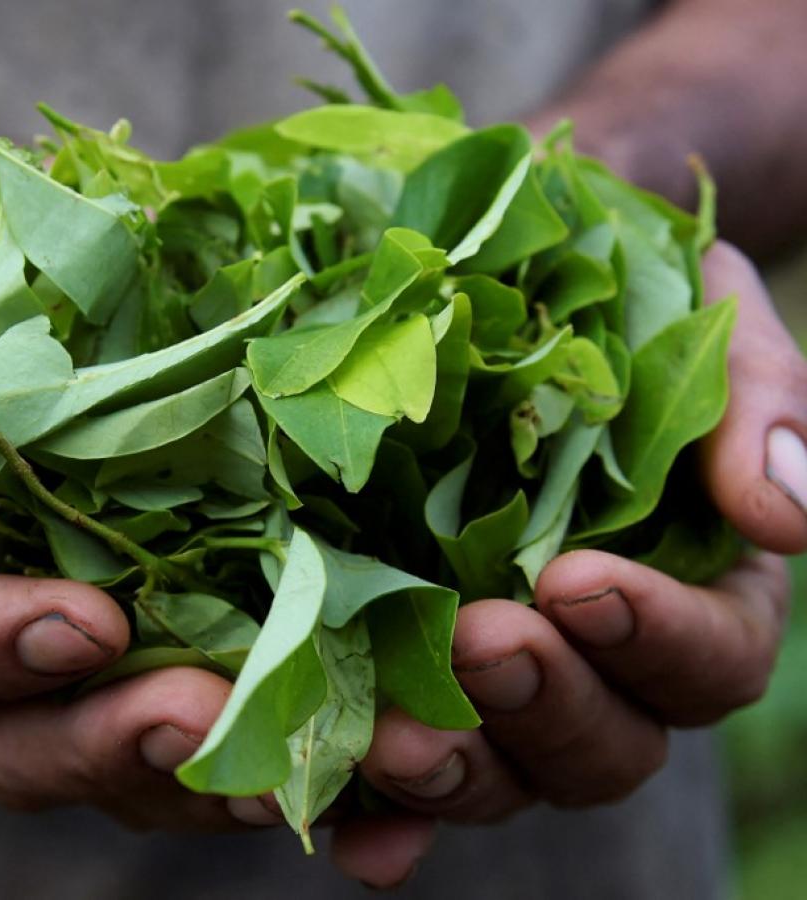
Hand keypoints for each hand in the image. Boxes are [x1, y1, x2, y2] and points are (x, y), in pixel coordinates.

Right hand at [0, 215, 252, 831]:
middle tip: (197, 714)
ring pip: (135, 760)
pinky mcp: (193, 635)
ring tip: (304, 760)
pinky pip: (232, 729)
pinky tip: (376, 793)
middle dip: (106, 740)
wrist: (23, 265)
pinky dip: (299, 771)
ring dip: (216, 775)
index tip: (80, 622)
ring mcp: (97, 650)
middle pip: (23, 740)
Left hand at [330, 242, 803, 887]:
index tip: (580, 581)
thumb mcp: (690, 300)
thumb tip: (789, 520)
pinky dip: (380, 813)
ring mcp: (496, 680)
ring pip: (503, 774)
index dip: (658, 636)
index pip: (709, 658)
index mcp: (689, 582)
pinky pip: (400, 775)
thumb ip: (754, 395)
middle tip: (483, 643)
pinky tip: (351, 830)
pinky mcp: (403, 678)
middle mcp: (597, 656)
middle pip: (605, 741)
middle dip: (546, 704)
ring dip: (457, 772)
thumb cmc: (597, 282)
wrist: (476, 266)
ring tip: (397, 738)